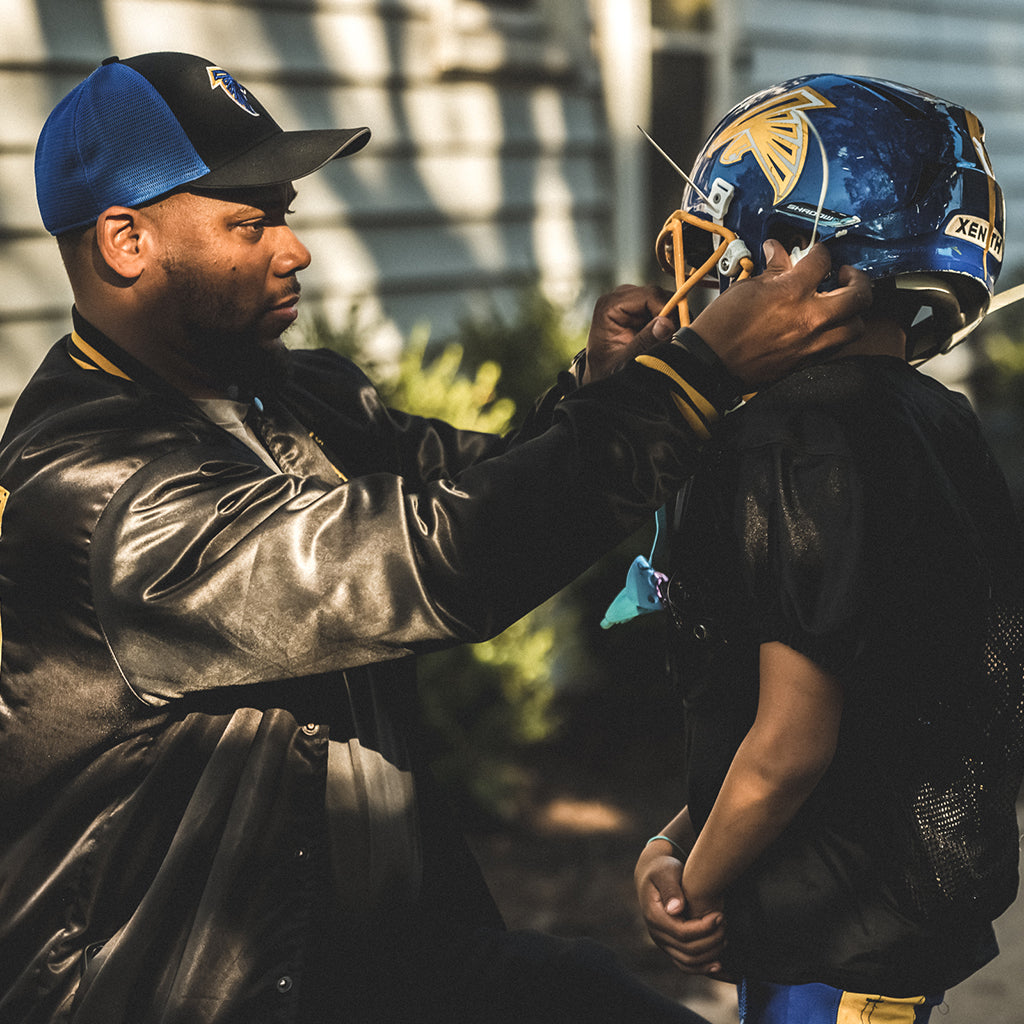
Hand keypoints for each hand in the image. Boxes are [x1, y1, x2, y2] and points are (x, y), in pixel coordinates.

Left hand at [584, 284, 676, 383]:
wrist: (602, 378)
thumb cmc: (607, 373)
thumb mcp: (624, 363)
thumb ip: (644, 343)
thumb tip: (666, 323)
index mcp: (609, 306)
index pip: (650, 295)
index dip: (668, 310)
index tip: (674, 333)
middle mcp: (619, 298)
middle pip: (659, 296)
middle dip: (671, 317)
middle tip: (673, 340)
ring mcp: (630, 303)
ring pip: (665, 302)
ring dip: (671, 322)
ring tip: (666, 343)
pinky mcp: (640, 311)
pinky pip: (664, 311)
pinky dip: (669, 325)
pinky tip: (664, 341)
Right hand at [634, 842, 726, 975]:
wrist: (654, 876)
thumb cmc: (662, 870)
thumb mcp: (665, 872)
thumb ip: (671, 889)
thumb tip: (676, 909)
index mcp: (654, 916)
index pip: (682, 933)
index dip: (704, 929)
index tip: (720, 916)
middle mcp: (657, 934)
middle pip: (688, 951)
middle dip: (711, 941)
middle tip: (726, 924)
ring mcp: (663, 943)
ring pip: (688, 963)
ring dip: (710, 955)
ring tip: (725, 939)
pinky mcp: (671, 947)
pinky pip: (686, 966)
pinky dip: (703, 969)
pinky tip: (720, 965)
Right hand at [690, 240, 871, 386]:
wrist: (710, 363)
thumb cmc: (721, 328)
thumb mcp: (745, 288)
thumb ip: (772, 271)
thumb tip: (780, 255)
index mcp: (791, 293)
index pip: (822, 261)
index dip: (819, 251)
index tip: (814, 252)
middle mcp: (809, 319)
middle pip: (858, 295)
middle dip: (856, 279)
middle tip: (845, 275)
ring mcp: (811, 344)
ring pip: (856, 326)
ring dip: (853, 311)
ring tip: (842, 304)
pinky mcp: (805, 362)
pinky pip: (836, 346)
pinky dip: (836, 333)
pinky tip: (825, 326)